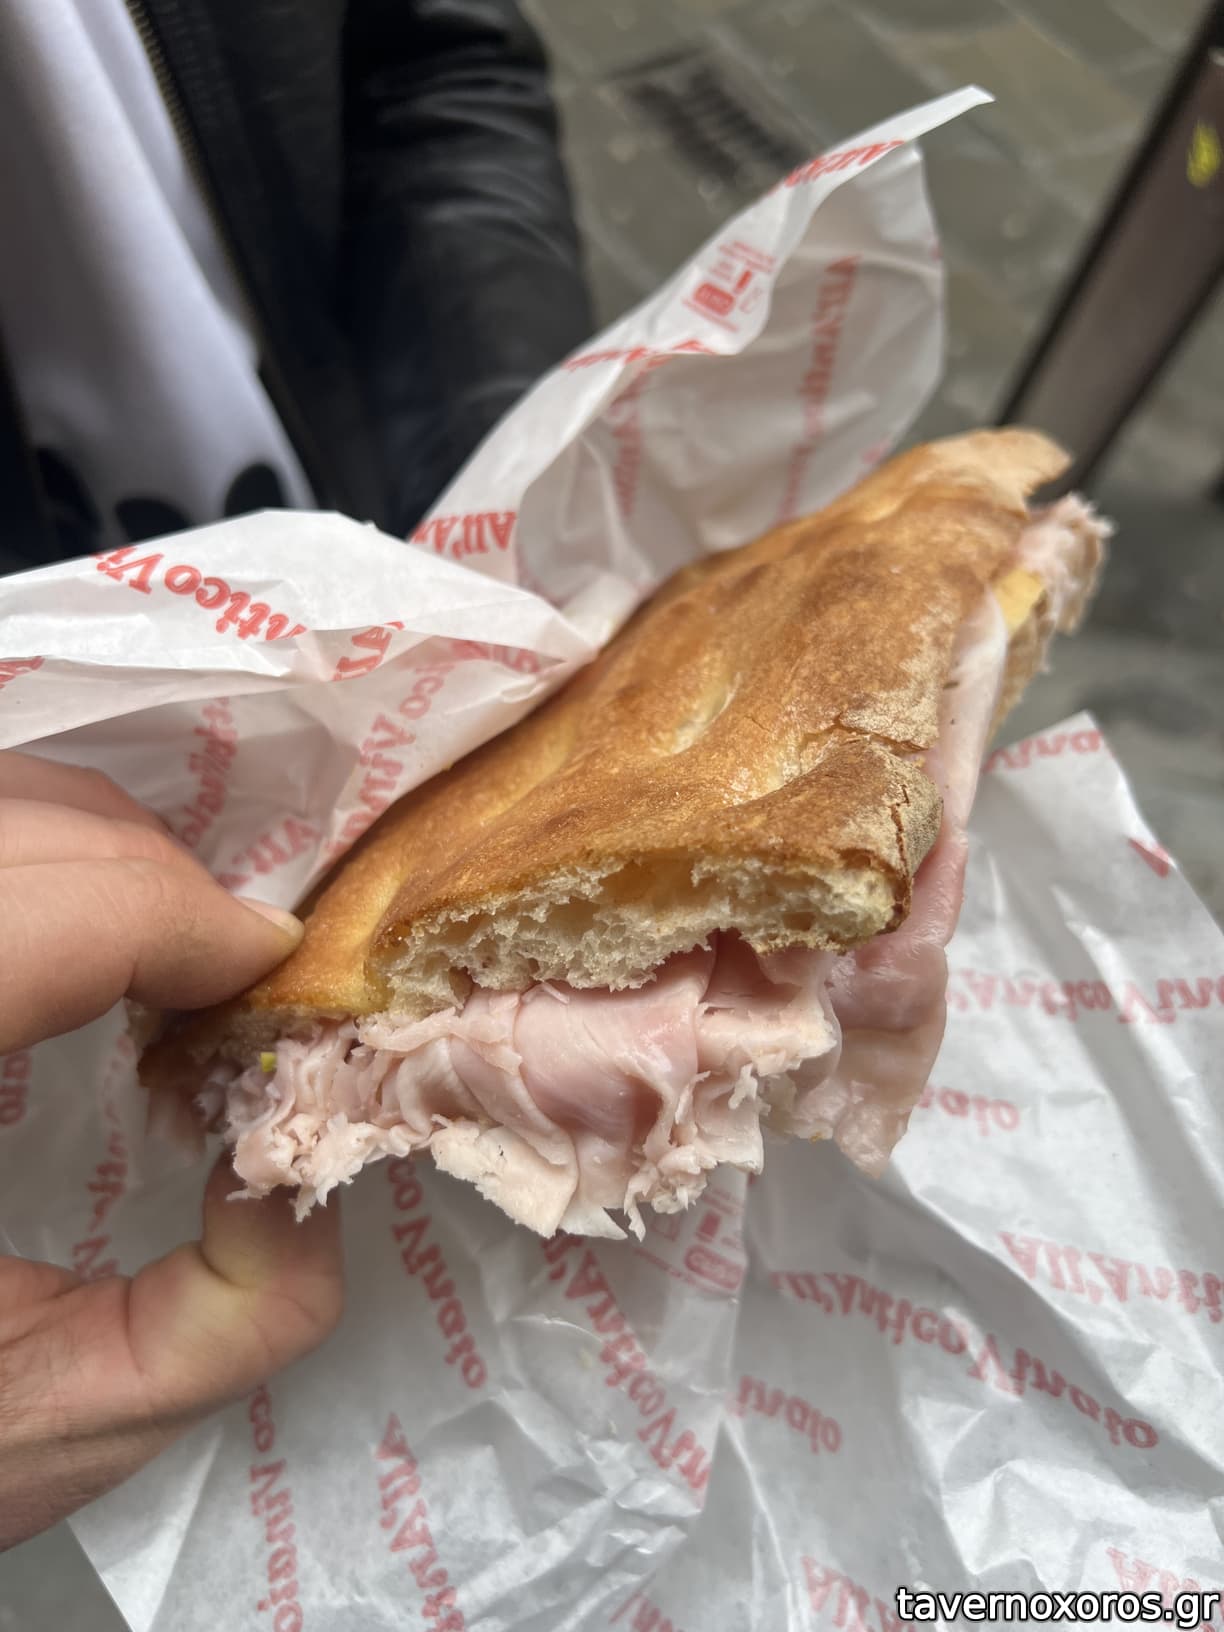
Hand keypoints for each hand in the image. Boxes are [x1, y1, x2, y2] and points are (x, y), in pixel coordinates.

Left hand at [0, 753, 342, 1549]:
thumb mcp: (61, 1420)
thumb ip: (236, 1312)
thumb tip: (303, 1141)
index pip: (28, 921)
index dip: (175, 918)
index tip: (272, 973)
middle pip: (10, 833)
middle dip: (152, 877)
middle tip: (230, 970)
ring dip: (93, 849)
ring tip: (158, 950)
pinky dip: (39, 856)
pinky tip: (72, 941)